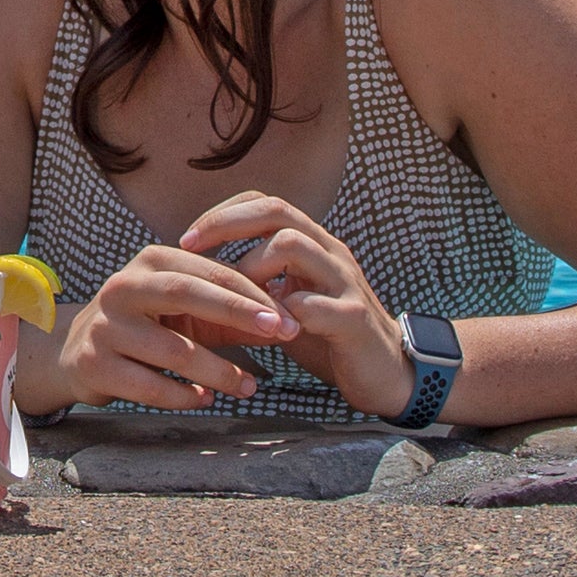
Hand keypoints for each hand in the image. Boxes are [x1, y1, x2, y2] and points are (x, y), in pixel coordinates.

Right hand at [44, 219, 309, 412]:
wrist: (80, 351)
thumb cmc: (150, 327)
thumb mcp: (190, 313)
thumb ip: (233, 316)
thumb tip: (288, 325)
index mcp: (151, 262)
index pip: (210, 272)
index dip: (251, 294)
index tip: (287, 317)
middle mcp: (124, 286)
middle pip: (187, 293)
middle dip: (238, 313)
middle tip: (280, 333)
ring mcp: (106, 326)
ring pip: (173, 349)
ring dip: (219, 371)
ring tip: (249, 387)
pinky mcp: (94, 363)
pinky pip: (150, 385)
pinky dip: (185, 396)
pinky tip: (205, 400)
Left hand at [174, 193, 415, 420]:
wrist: (388, 373)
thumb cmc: (329, 337)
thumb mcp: (288, 303)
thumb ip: (258, 285)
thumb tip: (202, 278)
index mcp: (314, 246)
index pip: (266, 203)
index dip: (224, 212)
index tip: (189, 237)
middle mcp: (330, 254)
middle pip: (277, 211)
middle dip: (226, 224)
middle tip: (190, 248)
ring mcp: (344, 283)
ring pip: (292, 246)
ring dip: (251, 268)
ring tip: (234, 297)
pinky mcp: (354, 319)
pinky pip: (312, 305)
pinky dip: (281, 315)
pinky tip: (263, 330)